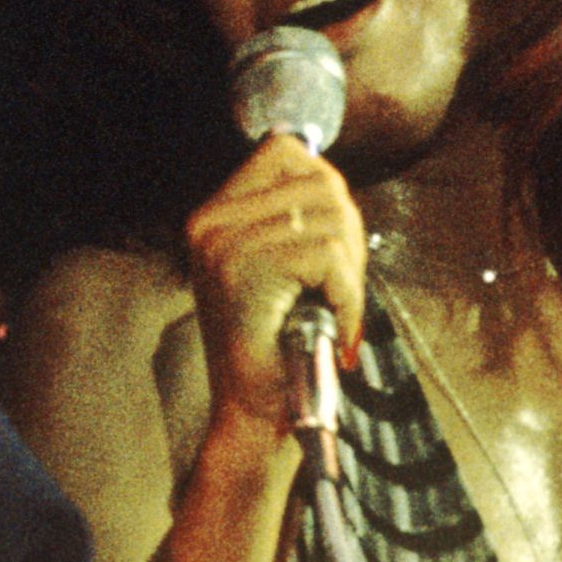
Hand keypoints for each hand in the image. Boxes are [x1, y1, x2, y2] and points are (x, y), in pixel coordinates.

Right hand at [176, 136, 366, 443]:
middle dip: (349, 233)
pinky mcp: (246, 272)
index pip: (286, 151)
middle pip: (319, 181)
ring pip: (329, 217)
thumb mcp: (281, 265)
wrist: (255, 410)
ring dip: (351, 269)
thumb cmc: (280, 340)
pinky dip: (348, 292)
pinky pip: (328, 255)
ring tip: (335, 307)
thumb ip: (295, 215)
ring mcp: (223, 245)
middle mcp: (210, 222)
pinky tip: (336, 321)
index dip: (327, 191)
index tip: (329, 246)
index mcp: (212, 214)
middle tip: (341, 286)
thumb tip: (326, 171)